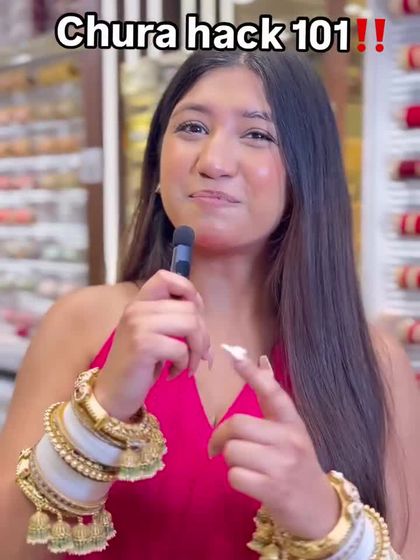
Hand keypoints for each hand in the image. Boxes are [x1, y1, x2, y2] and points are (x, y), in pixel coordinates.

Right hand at [94, 270, 210, 419]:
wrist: (113, 394)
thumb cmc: (138, 365)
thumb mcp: (154, 335)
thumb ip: (174, 321)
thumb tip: (206, 325)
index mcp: (140, 302)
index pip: (167, 277)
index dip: (189, 292)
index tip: (194, 317)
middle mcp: (137, 308)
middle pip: (190, 307)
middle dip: (203, 334)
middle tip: (198, 355)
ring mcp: (138, 325)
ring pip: (191, 325)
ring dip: (197, 350)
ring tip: (189, 365)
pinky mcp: (143, 345)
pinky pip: (181, 349)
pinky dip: (184, 364)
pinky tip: (172, 374)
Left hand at [208, 353, 339, 539]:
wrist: (321, 511)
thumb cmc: (298, 466)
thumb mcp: (291, 432)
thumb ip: (272, 401)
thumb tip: (262, 362)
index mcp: (293, 422)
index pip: (273, 392)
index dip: (253, 374)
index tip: (234, 356)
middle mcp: (290, 440)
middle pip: (237, 424)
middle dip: (221, 436)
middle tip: (218, 446)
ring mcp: (282, 466)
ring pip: (233, 451)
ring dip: (230, 460)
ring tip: (243, 466)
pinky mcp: (273, 490)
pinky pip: (235, 476)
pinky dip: (235, 479)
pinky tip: (249, 482)